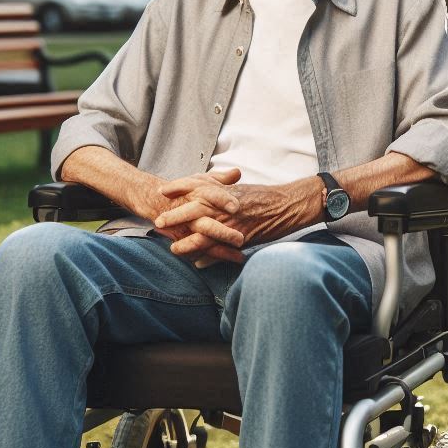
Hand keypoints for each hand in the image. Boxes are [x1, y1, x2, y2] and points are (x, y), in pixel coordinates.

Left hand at [155, 176, 320, 263]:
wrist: (289, 204)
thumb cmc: (267, 197)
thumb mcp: (242, 190)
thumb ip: (224, 192)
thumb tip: (209, 194)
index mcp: (225, 190)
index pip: (196, 184)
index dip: (179, 187)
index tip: (162, 191)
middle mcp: (226, 204)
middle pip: (194, 207)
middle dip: (175, 214)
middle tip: (158, 220)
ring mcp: (232, 220)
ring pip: (203, 231)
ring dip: (187, 240)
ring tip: (173, 248)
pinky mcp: (241, 235)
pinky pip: (220, 247)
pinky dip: (208, 256)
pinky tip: (197, 262)